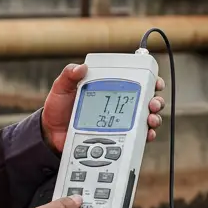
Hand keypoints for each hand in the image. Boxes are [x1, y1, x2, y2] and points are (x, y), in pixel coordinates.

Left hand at [39, 63, 166, 151]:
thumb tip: (81, 67)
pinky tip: (146, 135)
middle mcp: (118, 106)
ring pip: (146, 120)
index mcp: (109, 89)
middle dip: (156, 101)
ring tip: (150, 119)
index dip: (150, 81)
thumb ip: (69, 75)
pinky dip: (145, 137)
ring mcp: (120, 123)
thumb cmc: (58, 109)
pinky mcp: (117, 139)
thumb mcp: (61, 88)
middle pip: (147, 101)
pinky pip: (136, 139)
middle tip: (152, 103)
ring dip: (154, 118)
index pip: (135, 82)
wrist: (51, 134)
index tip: (155, 82)